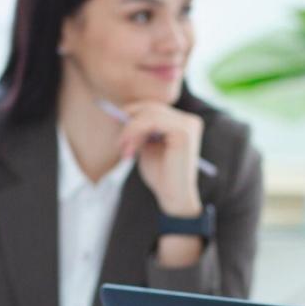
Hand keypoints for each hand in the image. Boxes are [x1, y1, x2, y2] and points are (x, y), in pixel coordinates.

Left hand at [117, 101, 203, 215]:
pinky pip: (152, 122)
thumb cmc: (160, 176)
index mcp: (182, 123)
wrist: (173, 197)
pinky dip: (135, 133)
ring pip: (149, 114)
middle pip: (151, 108)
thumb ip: (139, 130)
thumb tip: (119, 113)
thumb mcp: (146, 147)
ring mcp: (188, 124)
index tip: (115, 124)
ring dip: (130, 131)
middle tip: (119, 144)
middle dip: (130, 124)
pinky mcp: (183, 132)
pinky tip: (130, 151)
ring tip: (124, 152)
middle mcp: (189, 120)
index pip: (154, 108)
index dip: (133, 113)